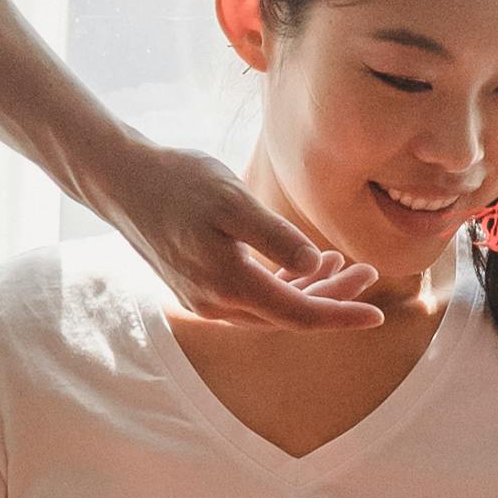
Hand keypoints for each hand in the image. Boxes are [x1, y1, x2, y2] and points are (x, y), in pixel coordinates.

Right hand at [95, 137, 382, 332]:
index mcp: (229, 285)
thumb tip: (314, 266)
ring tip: (344, 265)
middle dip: (332, 300)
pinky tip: (302, 265)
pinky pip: (250, 300)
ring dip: (309, 293)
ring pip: (270, 310)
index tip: (378, 313)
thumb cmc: (178, 180)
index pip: (298, 314)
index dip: (340, 315)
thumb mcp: (232, 198)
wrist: (120, 181)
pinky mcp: (196, 288)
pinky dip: (282, 288)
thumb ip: (274, 235)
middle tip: (368, 273)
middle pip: (288, 316)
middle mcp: (215, 304)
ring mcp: (203, 300)